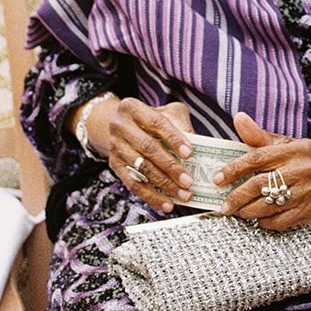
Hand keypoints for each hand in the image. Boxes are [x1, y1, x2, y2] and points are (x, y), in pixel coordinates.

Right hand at [106, 97, 194, 213]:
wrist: (121, 125)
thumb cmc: (151, 118)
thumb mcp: (167, 111)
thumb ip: (180, 123)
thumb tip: (196, 145)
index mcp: (132, 108)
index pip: (156, 123)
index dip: (174, 138)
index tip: (190, 153)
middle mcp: (119, 127)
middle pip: (148, 149)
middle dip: (170, 167)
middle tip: (188, 181)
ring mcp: (115, 147)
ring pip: (141, 169)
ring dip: (164, 185)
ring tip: (183, 194)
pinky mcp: (114, 166)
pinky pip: (134, 184)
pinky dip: (152, 196)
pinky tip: (167, 203)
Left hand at [214, 112, 310, 232]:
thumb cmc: (308, 158)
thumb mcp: (287, 144)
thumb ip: (260, 136)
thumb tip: (238, 118)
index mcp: (295, 149)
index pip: (258, 157)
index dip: (234, 168)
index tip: (218, 178)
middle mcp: (302, 169)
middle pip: (260, 184)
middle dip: (237, 196)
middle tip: (224, 204)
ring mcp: (307, 191)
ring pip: (268, 205)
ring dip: (247, 211)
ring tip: (237, 211)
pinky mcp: (310, 210)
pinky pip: (280, 221)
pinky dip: (264, 222)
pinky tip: (259, 218)